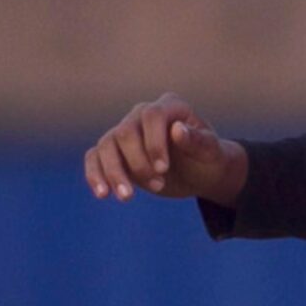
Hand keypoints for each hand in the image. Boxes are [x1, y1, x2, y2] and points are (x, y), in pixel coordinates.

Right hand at [84, 93, 247, 207]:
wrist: (199, 173)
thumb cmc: (208, 158)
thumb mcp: (211, 152)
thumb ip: (198, 141)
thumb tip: (177, 130)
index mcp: (169, 107)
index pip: (151, 116)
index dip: (153, 142)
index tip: (163, 169)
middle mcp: (142, 115)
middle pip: (125, 132)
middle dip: (138, 163)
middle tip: (159, 186)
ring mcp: (125, 132)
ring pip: (106, 145)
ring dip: (114, 173)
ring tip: (127, 198)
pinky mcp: (114, 152)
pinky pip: (95, 158)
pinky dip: (95, 175)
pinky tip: (102, 194)